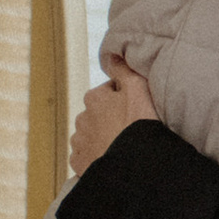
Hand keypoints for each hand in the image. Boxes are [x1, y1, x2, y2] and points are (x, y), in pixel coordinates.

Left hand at [70, 57, 156, 178]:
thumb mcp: (137, 88)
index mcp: (94, 97)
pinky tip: (111, 160)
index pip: (110, 92)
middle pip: (99, 115)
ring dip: (102, 139)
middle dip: (111, 119)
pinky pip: (85, 158)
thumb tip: (111, 54)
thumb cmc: (139, 125)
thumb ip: (123, 69)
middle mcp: (81, 118)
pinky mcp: (79, 164)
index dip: (126, 99)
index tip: (138, 109)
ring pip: (90, 136)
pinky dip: (95, 158)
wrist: (135, 165)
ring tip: (121, 147)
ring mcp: (79, 143)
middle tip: (131, 129)